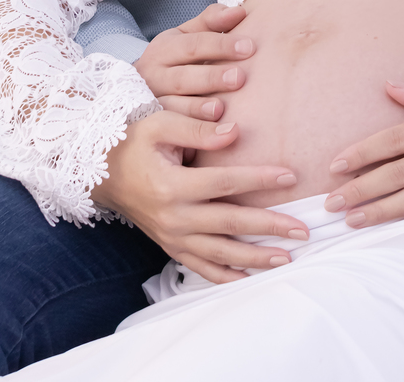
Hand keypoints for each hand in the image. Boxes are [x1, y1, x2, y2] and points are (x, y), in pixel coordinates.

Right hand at [91, 112, 308, 284]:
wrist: (100, 172)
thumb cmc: (134, 140)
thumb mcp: (160, 124)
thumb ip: (197, 130)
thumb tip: (235, 132)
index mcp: (172, 185)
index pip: (225, 183)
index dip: (259, 178)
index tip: (291, 175)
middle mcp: (173, 217)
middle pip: (229, 224)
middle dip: (269, 227)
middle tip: (303, 230)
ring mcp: (171, 236)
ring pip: (219, 254)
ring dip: (255, 257)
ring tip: (287, 257)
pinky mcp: (170, 246)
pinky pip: (201, 268)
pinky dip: (226, 276)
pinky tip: (250, 279)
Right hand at [134, 3, 253, 120]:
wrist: (136, 91)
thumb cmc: (176, 59)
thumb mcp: (186, 36)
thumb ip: (212, 22)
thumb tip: (240, 11)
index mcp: (163, 48)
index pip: (193, 45)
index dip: (221, 45)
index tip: (249, 47)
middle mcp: (153, 75)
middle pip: (183, 77)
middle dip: (212, 77)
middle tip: (240, 77)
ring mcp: (151, 102)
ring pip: (172, 105)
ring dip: (197, 108)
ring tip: (221, 108)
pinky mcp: (152, 126)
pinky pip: (170, 129)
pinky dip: (188, 130)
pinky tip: (208, 131)